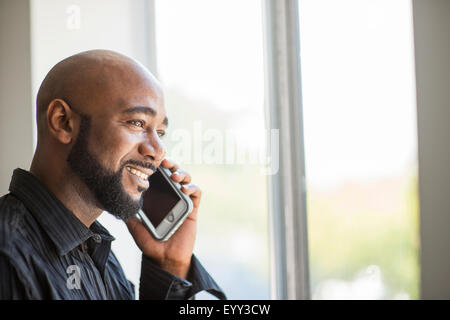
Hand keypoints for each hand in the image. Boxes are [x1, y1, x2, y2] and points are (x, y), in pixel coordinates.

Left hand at [126, 158, 199, 278]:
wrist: (163, 258)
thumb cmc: (149, 241)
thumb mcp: (134, 225)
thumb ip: (128, 211)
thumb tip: (118, 197)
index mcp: (157, 195)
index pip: (158, 175)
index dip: (157, 165)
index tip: (151, 159)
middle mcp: (170, 195)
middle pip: (173, 172)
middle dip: (171, 164)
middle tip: (165, 161)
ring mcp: (182, 200)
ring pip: (186, 179)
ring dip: (182, 173)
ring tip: (174, 176)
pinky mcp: (192, 208)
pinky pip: (196, 193)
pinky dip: (192, 187)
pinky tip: (184, 189)